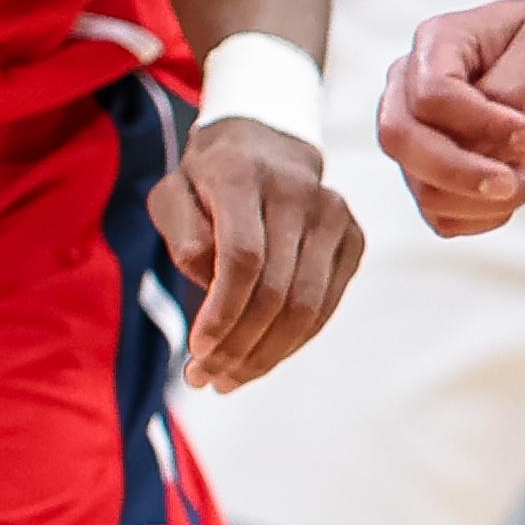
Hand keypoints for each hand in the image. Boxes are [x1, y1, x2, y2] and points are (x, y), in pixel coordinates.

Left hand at [149, 116, 361, 391]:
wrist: (269, 145)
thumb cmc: (207, 181)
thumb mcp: (171, 194)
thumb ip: (181, 234)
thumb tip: (209, 285)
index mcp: (245, 177)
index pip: (243, 259)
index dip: (222, 313)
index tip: (196, 350)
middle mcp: (299, 193)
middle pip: (276, 291)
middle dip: (238, 346)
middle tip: (204, 379)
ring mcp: (334, 215)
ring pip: (306, 306)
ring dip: (266, 355)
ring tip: (228, 379)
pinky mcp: (353, 238)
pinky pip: (326, 306)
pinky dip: (293, 342)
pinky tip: (261, 358)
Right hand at [380, 0, 524, 236]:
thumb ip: (510, 92)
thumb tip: (481, 143)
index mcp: (438, 42)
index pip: (430, 94)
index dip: (480, 124)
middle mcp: (413, 87)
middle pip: (402, 141)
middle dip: (463, 172)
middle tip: (516, 181)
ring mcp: (421, 133)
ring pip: (423, 187)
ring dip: (485, 199)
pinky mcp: (437, 172)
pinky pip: (442, 214)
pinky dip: (484, 217)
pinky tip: (523, 189)